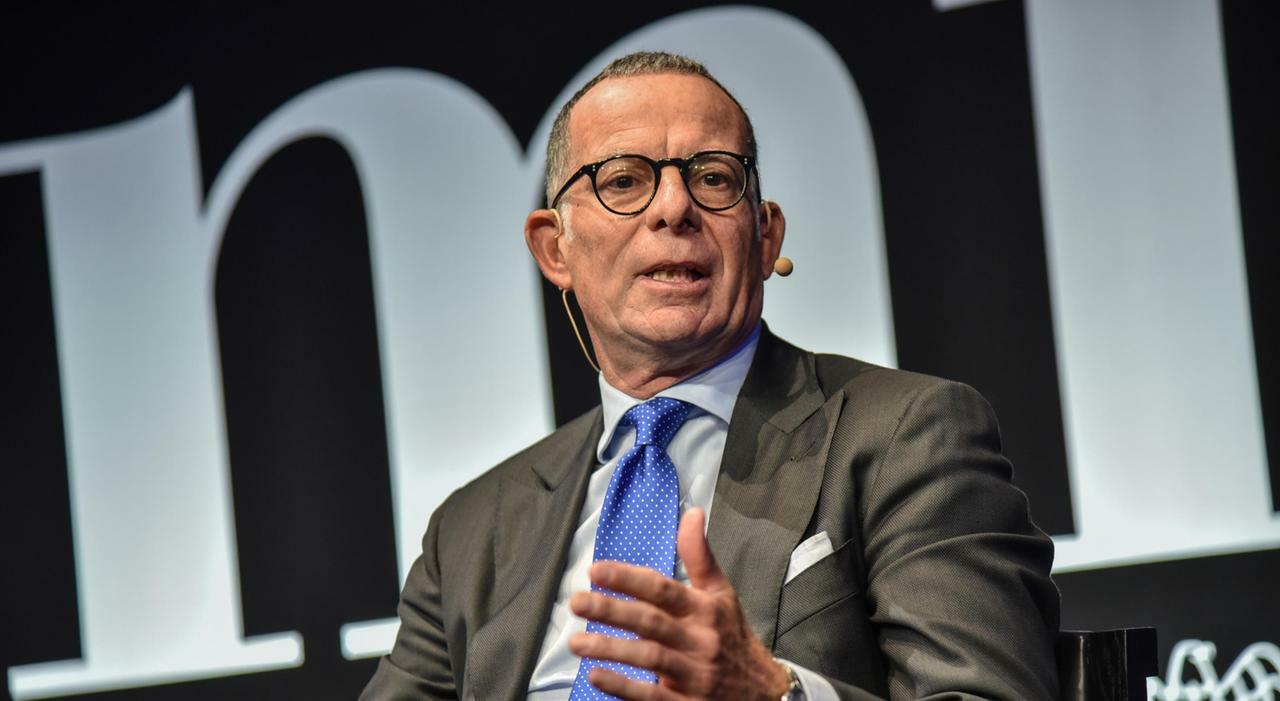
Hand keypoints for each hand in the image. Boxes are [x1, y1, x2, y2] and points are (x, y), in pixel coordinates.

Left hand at [568, 508, 790, 700]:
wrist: (765, 693)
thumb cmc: (733, 636)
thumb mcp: (721, 593)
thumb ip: (700, 555)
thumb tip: (691, 513)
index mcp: (704, 609)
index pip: (663, 589)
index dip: (629, 579)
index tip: (597, 571)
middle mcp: (699, 639)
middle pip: (651, 622)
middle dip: (611, 610)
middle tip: (576, 602)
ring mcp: (694, 674)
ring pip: (649, 658)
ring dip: (610, 649)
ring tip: (577, 641)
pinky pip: (653, 697)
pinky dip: (624, 687)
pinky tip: (597, 676)